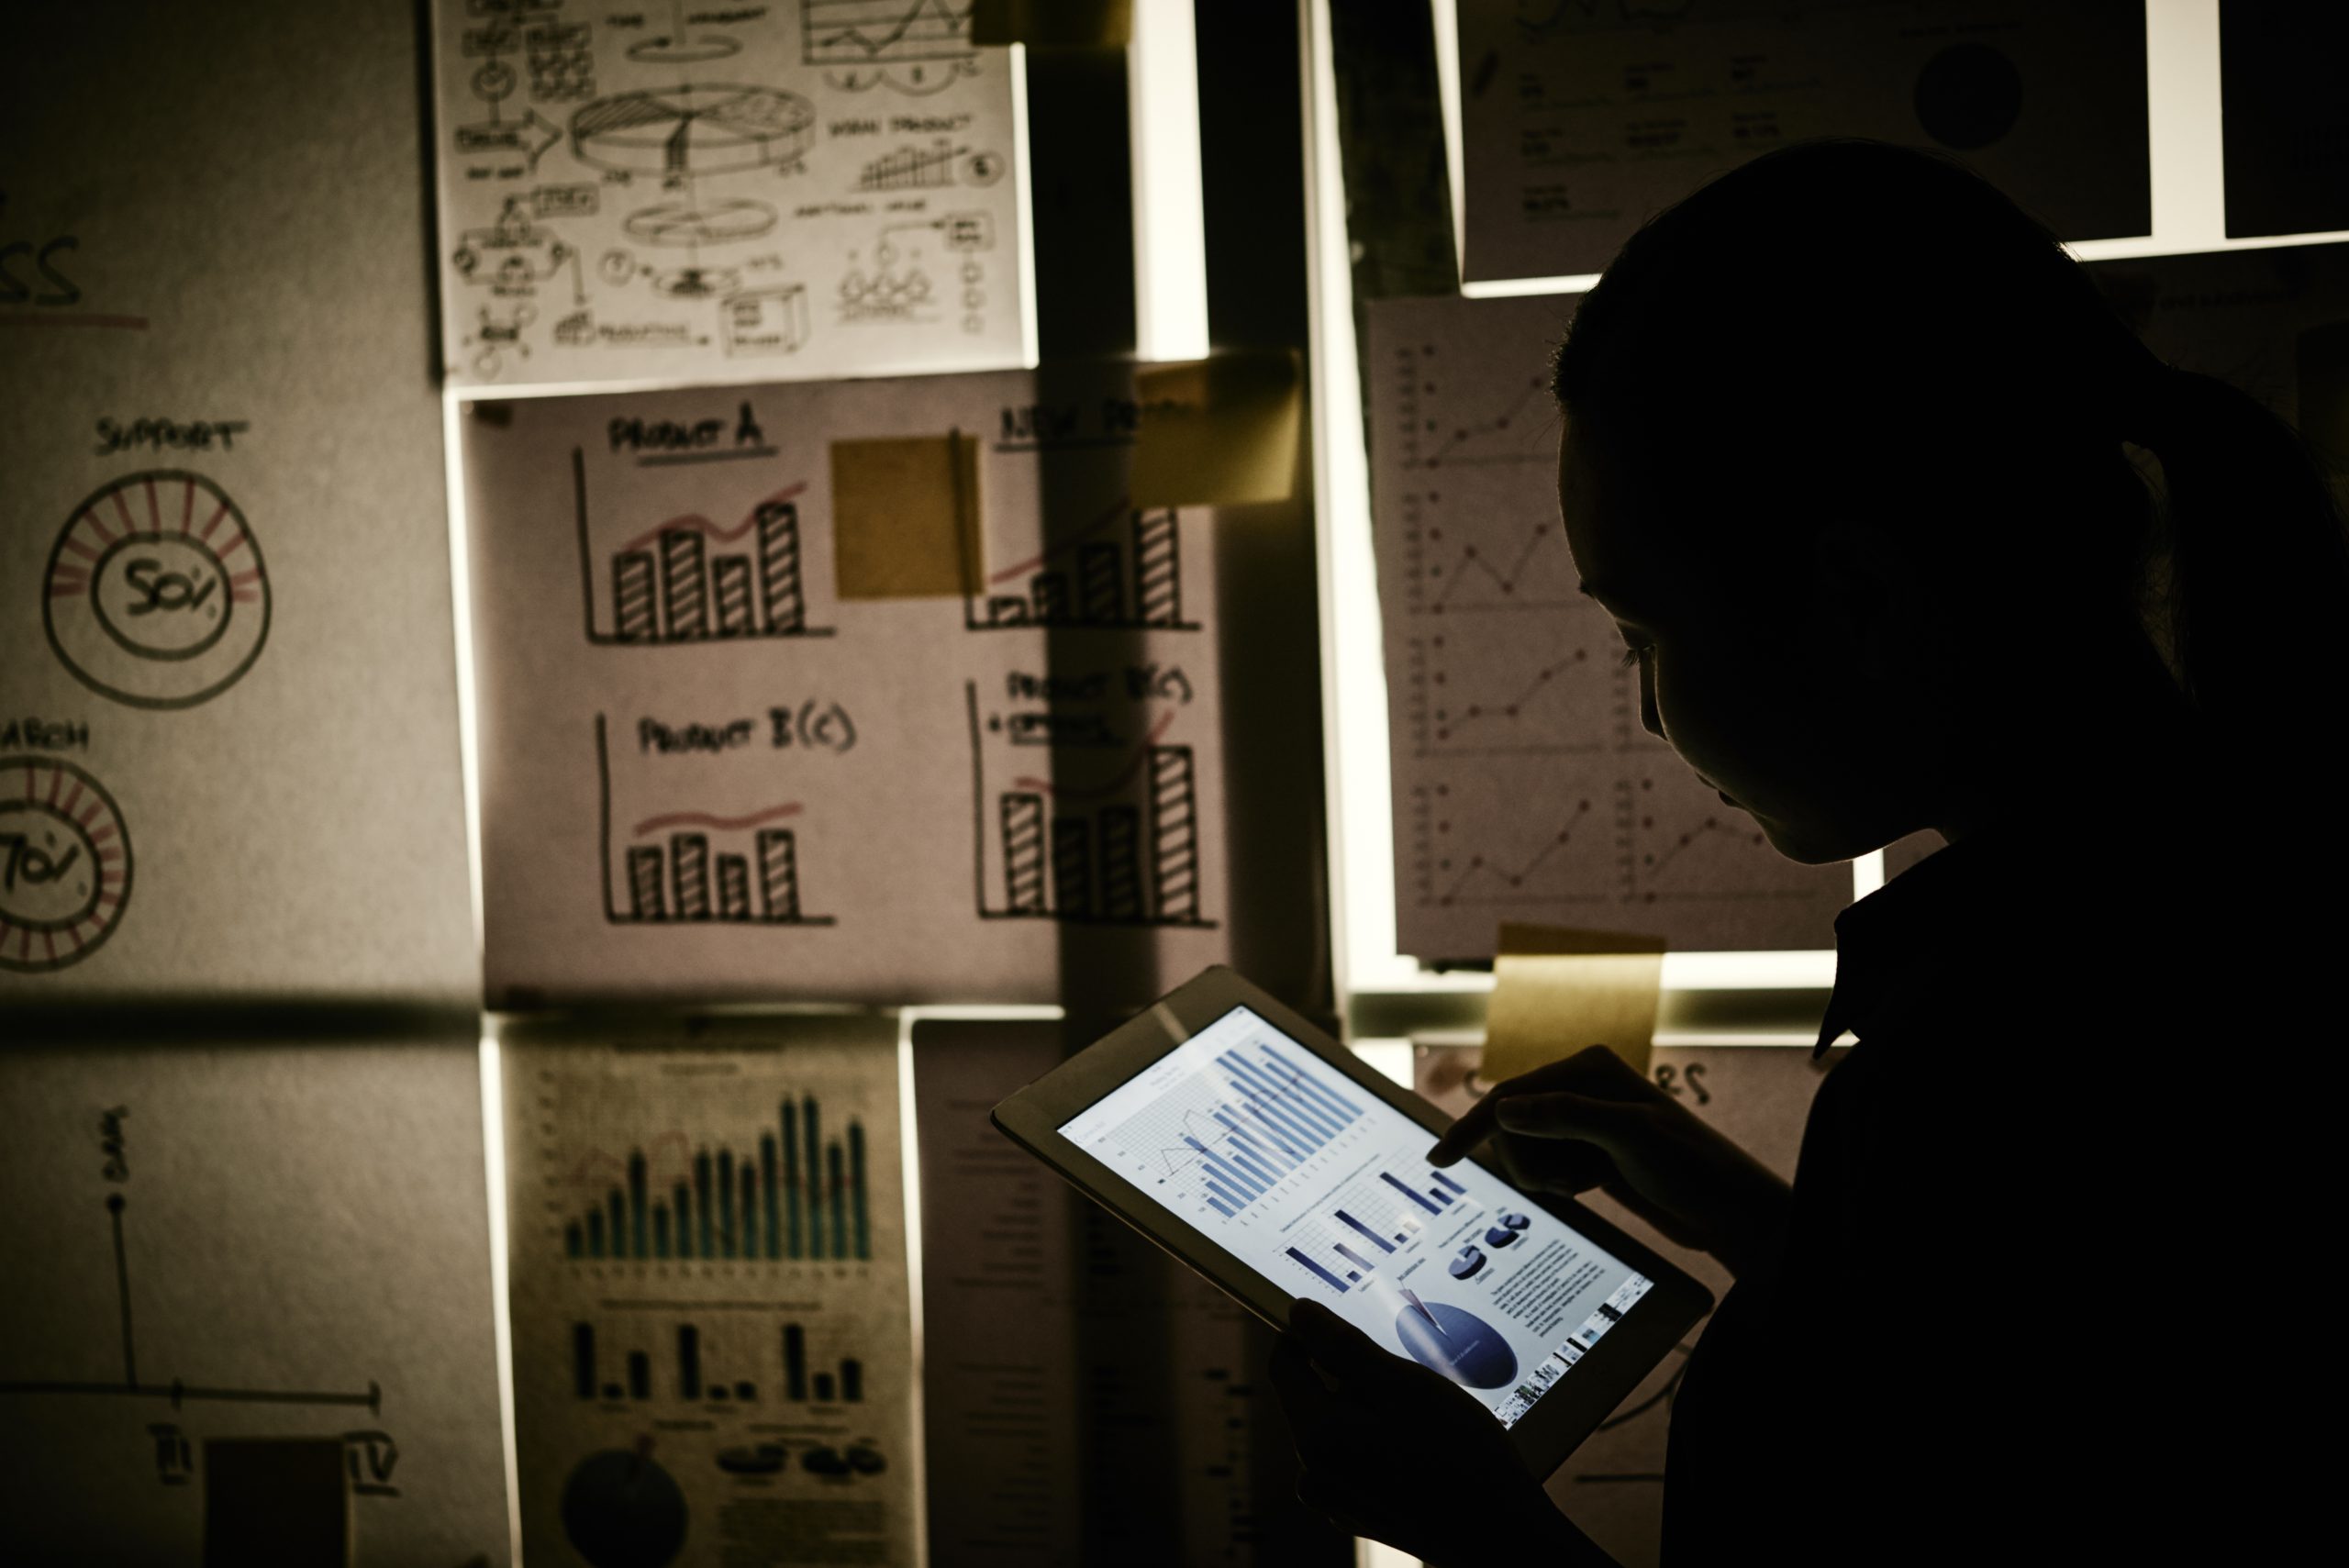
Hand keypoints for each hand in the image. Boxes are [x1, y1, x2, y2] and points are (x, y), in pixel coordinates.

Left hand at [1271, 1300, 1602, 1566]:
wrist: (1501, 1536)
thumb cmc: (1459, 1457)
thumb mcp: (1404, 1385)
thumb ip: (1343, 1347)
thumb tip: (1298, 1312)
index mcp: (1317, 1437)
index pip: (1284, 1367)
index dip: (1305, 1334)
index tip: (1339, 1320)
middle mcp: (1315, 1474)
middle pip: (1315, 1400)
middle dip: (1352, 1378)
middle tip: (1407, 1373)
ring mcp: (1337, 1501)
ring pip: (1341, 1430)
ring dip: (1372, 1411)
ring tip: (1425, 1414)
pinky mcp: (1362, 1515)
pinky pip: (1358, 1461)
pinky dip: (1381, 1444)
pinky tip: (1425, 1448)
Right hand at [1430, 1045, 1788, 1278]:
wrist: (1728, 1210)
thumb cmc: (1691, 1167)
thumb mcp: (1630, 1138)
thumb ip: (1566, 1118)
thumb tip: (1504, 1109)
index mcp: (1588, 1067)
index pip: (1510, 1096)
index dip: (1471, 1129)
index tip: (1438, 1162)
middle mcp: (1582, 1087)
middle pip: (1511, 1126)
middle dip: (1527, 1162)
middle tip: (1567, 1184)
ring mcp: (1585, 1119)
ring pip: (1526, 1149)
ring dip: (1547, 1175)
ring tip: (1588, 1184)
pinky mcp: (1590, 1148)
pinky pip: (1546, 1164)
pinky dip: (1559, 1182)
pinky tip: (1594, 1186)